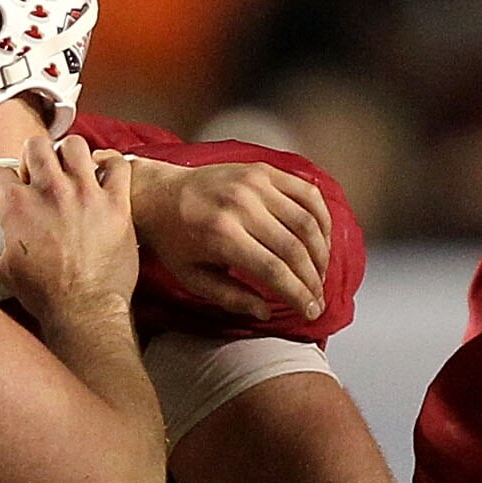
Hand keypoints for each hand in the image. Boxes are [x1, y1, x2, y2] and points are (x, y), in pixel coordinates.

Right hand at [0, 132, 138, 327]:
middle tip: (43, 176)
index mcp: (17, 206)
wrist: (83, 311)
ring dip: (72, 155)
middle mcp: (49, 192)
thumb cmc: (45, 296)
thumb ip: (5, 239)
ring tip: (74, 171)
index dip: (5, 182)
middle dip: (35, 157)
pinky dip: (111, 164)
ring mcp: (85, 194)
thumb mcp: (7, 267)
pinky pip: (117, 165)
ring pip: (75, 145)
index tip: (13, 190)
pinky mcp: (116, 204)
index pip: (0, 172)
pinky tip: (105, 174)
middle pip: (36, 146)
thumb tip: (7, 231)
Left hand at [130, 156, 334, 321]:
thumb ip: (230, 297)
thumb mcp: (192, 278)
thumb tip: (266, 312)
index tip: (311, 311)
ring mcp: (255, 183)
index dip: (299, 294)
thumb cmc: (175, 240)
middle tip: (318, 298)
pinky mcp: (264, 169)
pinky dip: (321, 218)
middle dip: (313, 280)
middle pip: (295, 249)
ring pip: (307, 221)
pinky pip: (307, 193)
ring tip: (320, 274)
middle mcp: (241, 205)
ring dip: (321, 253)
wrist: (160, 192)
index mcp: (221, 235)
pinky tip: (320, 240)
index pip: (275, 271)